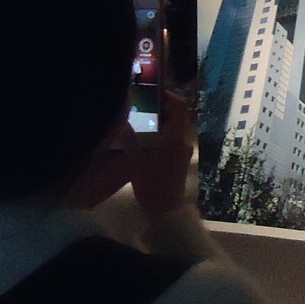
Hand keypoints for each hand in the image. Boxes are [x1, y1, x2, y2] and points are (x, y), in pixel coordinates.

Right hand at [124, 90, 194, 224]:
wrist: (165, 210)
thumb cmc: (151, 182)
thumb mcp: (134, 159)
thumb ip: (128, 137)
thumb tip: (121, 119)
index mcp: (175, 136)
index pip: (180, 106)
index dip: (169, 95)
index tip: (153, 92)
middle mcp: (183, 141)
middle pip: (175, 117)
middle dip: (159, 109)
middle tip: (140, 107)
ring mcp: (183, 152)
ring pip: (172, 129)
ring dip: (158, 124)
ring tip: (138, 123)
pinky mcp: (180, 161)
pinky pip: (171, 141)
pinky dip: (160, 136)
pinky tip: (144, 141)